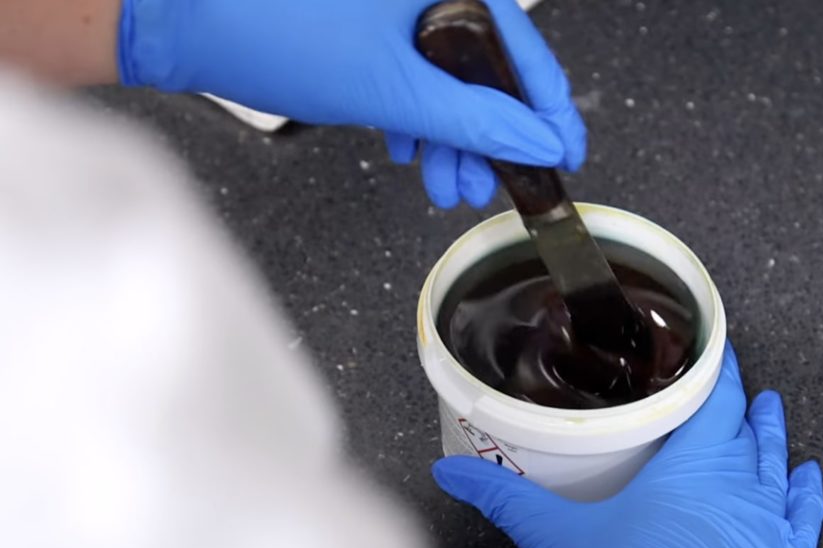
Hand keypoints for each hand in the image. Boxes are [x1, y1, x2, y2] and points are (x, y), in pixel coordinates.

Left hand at [117, 0, 585, 208]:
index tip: (565, 153)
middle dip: (488, 139)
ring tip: (447, 183)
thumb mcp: (395, 90)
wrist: (188, 23)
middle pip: (486, 72)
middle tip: (494, 185)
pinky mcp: (367, 30)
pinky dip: (417, 120)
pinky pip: (412, 78)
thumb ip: (476, 120)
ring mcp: (395, 10)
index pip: (524, 49)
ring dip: (450, 138)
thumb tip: (536, 140)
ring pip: (446, 82)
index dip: (548, 110)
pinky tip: (410, 149)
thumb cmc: (275, 29)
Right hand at [433, 343, 822, 547]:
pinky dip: (807, 492)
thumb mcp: (553, 535)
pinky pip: (806, 516)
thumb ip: (501, 495)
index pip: (716, 395)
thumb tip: (450, 471)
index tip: (709, 346)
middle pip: (748, 424)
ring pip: (777, 462)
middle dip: (738, 399)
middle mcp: (738, 485)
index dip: (715, 365)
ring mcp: (768, 526)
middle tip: (726, 380)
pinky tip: (804, 477)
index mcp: (691, 465)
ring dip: (771, 435)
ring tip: (766, 411)